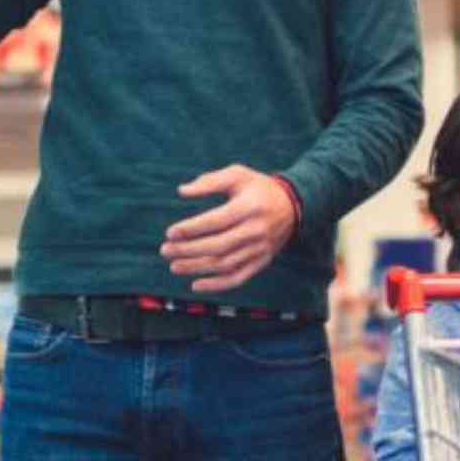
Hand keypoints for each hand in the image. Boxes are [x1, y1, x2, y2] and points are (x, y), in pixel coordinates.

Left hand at [160, 165, 296, 294]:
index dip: (191, 229)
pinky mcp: (262, 261)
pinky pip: (238, 278)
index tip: (170, 233)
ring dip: (197, 268)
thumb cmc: (258, 188)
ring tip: (174, 266)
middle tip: (165, 251)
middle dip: (188, 251)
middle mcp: (256, 230)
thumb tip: (181, 191)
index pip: (216, 221)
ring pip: (225, 264)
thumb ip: (209, 182)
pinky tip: (196, 285)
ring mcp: (260, 249)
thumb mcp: (237, 175)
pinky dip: (217, 285)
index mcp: (249, 207)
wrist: (294, 205)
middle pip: (218, 246)